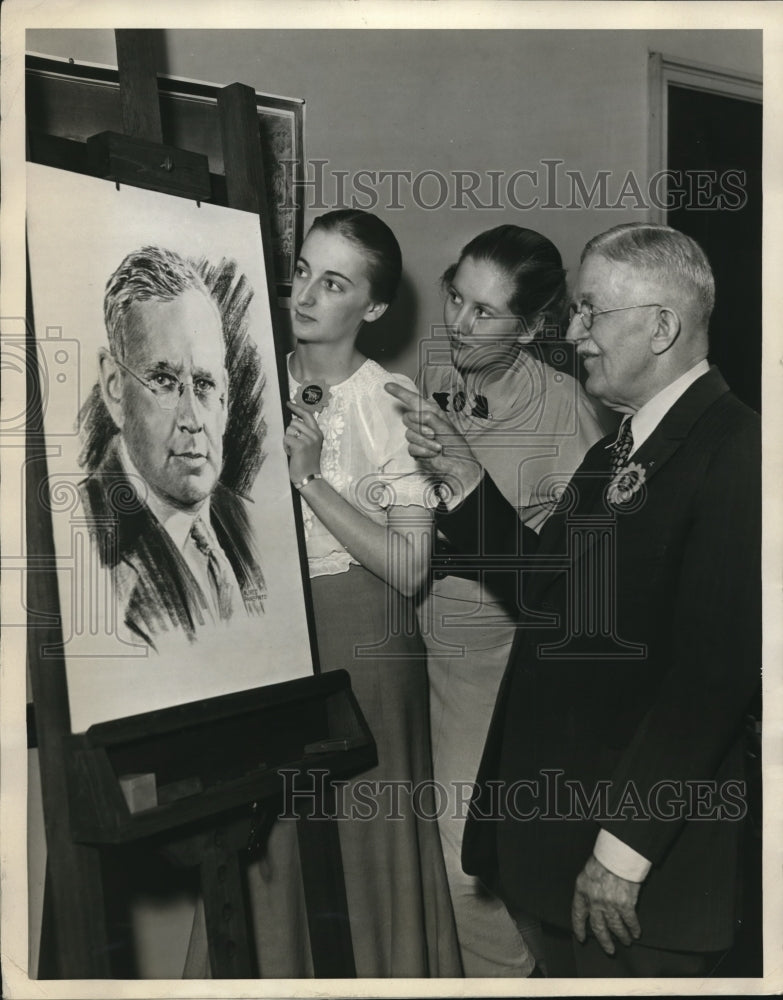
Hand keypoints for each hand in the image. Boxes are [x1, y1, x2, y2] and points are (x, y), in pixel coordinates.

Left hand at [284, 401, 323, 482]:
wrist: (309, 477)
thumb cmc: (307, 462)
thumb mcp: (311, 445)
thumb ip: (306, 433)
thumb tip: (293, 420)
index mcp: (318, 433)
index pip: (307, 415)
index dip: (297, 408)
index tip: (289, 403)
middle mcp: (315, 434)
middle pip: (294, 422)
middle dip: (290, 432)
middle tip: (295, 445)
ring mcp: (308, 440)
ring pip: (289, 430)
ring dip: (288, 440)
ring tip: (294, 450)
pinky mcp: (301, 445)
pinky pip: (286, 438)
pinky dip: (286, 446)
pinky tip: (292, 454)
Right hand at [384, 382, 481, 497]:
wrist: (457, 465)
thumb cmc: (456, 445)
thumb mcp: (445, 426)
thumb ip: (429, 418)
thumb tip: (415, 416)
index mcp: (431, 413)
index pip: (413, 400)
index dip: (400, 392)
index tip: (387, 386)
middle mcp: (423, 423)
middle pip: (407, 418)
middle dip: (420, 427)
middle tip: (434, 434)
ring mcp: (418, 436)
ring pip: (409, 434)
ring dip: (425, 442)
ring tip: (438, 447)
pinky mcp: (416, 449)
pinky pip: (411, 447)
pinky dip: (423, 451)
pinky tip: (433, 454)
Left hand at [571, 854, 641, 954]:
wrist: (617, 855)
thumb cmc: (603, 859)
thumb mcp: (587, 872)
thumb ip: (588, 888)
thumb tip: (592, 900)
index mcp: (582, 891)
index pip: (577, 914)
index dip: (579, 927)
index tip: (581, 937)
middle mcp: (594, 901)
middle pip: (598, 927)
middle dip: (604, 940)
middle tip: (610, 949)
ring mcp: (609, 905)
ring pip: (615, 927)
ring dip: (621, 936)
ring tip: (626, 942)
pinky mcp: (625, 905)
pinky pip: (630, 921)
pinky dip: (634, 928)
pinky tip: (636, 932)